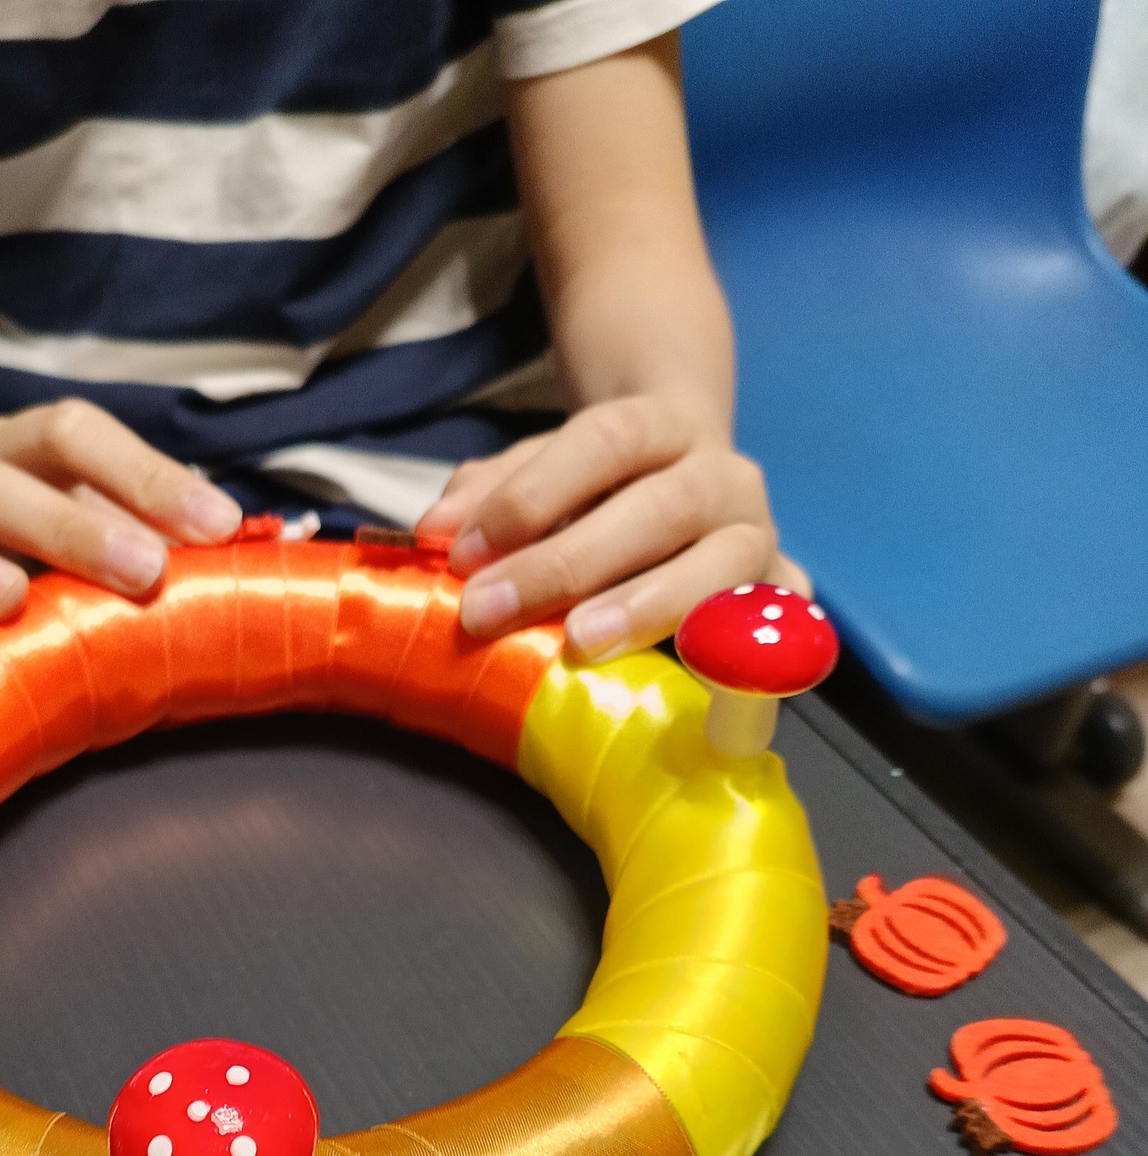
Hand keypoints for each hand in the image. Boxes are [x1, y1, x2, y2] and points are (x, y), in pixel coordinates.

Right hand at [0, 399, 242, 650]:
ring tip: (12, 600)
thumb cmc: (68, 531)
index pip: (74, 433)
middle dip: (73, 528)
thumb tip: (278, 549)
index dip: (147, 475)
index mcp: (27, 450)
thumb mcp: (122, 514)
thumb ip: (183, 530)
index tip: (220, 524)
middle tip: (146, 572)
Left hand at [416, 393, 806, 662]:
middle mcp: (725, 475)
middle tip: (489, 612)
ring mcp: (759, 536)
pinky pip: (768, 625)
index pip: (605, 441)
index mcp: (664, 425)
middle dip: (568, 562)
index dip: (533, 494)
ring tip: (582, 644)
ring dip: (647, 606)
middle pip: (660, 509)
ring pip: (720, 565)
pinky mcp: (777, 596)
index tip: (464, 552)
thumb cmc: (605, 487)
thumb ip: (491, 493)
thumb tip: (434, 533)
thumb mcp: (544, 471)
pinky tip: (704, 675)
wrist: (695, 475)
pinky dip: (740, 649)